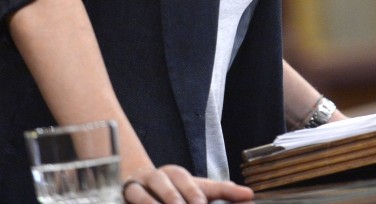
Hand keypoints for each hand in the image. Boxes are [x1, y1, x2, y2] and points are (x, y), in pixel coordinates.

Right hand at [121, 165, 252, 202]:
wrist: (138, 185)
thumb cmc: (174, 191)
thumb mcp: (197, 190)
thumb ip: (222, 192)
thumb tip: (249, 195)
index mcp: (179, 175)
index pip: (193, 183)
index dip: (196, 194)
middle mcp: (160, 176)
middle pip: (170, 187)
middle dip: (179, 201)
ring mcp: (141, 184)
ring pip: (146, 193)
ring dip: (158, 203)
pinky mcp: (126, 193)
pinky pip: (132, 198)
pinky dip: (140, 203)